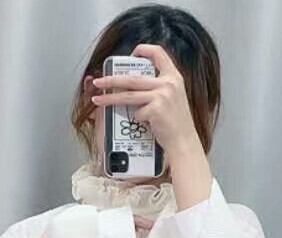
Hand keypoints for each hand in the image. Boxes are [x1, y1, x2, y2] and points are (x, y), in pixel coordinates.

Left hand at [90, 43, 200, 162]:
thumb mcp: (174, 97)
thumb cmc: (178, 124)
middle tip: (99, 82)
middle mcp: (168, 83)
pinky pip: (137, 113)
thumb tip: (136, 84)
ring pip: (128, 94)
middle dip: (111, 79)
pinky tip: (146, 124)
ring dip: (110, 98)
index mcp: (174, 76)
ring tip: (97, 100)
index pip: (158, 52)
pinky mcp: (156, 109)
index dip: (143, 50)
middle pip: (133, 77)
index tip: (130, 56)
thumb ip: (160, 86)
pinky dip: (138, 119)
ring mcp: (162, 95)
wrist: (184, 142)